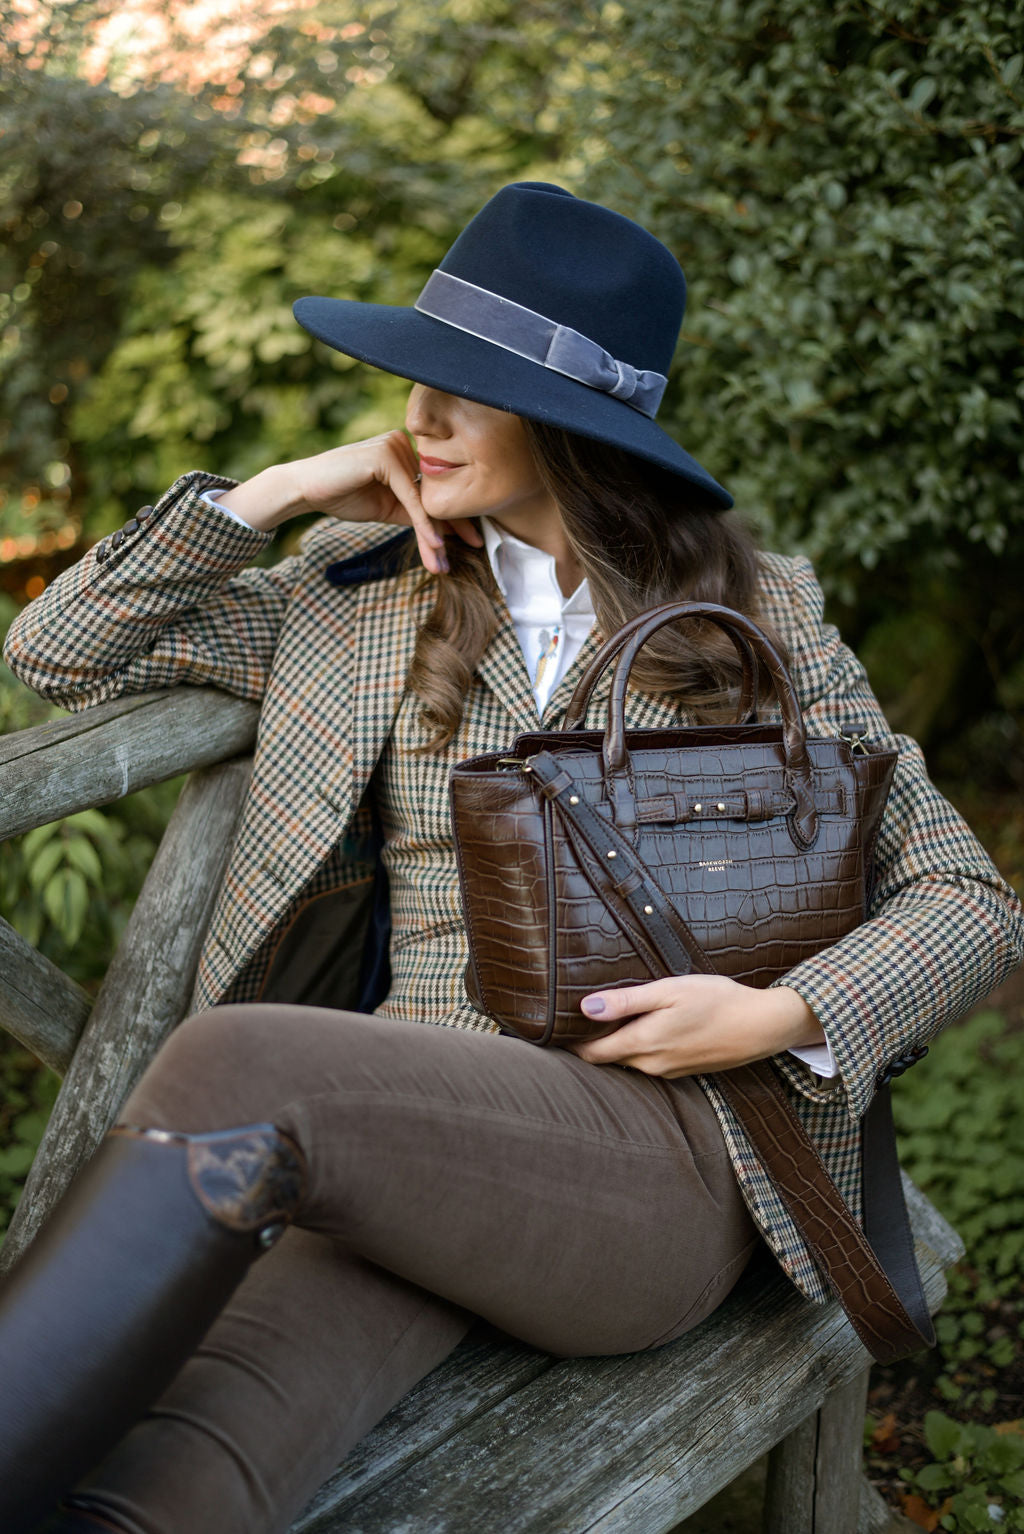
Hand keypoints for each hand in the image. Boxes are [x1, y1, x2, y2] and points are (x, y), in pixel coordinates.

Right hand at [217, 431, 482, 574]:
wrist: (304, 489)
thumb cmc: (342, 495)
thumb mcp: (387, 507)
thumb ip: (415, 513)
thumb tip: (447, 530)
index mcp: (406, 452)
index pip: (436, 488)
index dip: (456, 514)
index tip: (473, 539)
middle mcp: (404, 443)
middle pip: (435, 493)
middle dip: (453, 525)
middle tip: (476, 547)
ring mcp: (395, 446)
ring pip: (424, 499)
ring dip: (435, 533)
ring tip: (444, 561)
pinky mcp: (385, 455)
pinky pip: (411, 497)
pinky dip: (422, 523)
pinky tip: (433, 544)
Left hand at [566, 976, 825, 1077]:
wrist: (761, 1026)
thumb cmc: (715, 1000)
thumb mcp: (668, 991)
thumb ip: (626, 1002)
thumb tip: (585, 1008)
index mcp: (642, 1044)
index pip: (590, 1053)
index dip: (571, 1040)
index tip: (558, 1022)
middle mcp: (650, 1066)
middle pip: (606, 1059)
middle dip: (589, 1041)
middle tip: (575, 1016)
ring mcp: (666, 1072)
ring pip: (627, 1061)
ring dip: (614, 1044)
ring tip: (605, 1018)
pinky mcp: (680, 1071)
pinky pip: (647, 1063)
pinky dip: (637, 1048)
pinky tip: (643, 1027)